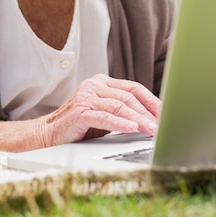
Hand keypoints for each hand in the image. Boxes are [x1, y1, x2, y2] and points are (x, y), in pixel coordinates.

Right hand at [42, 73, 160, 146]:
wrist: (48, 134)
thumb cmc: (79, 125)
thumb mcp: (105, 114)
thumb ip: (123, 111)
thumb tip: (153, 120)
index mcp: (102, 82)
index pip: (133, 88)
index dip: (152, 101)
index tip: (166, 113)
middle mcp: (94, 85)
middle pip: (128, 97)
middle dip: (148, 113)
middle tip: (162, 125)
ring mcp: (86, 97)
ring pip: (119, 106)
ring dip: (138, 119)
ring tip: (152, 130)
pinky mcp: (80, 112)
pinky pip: (104, 117)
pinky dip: (120, 123)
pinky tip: (132, 129)